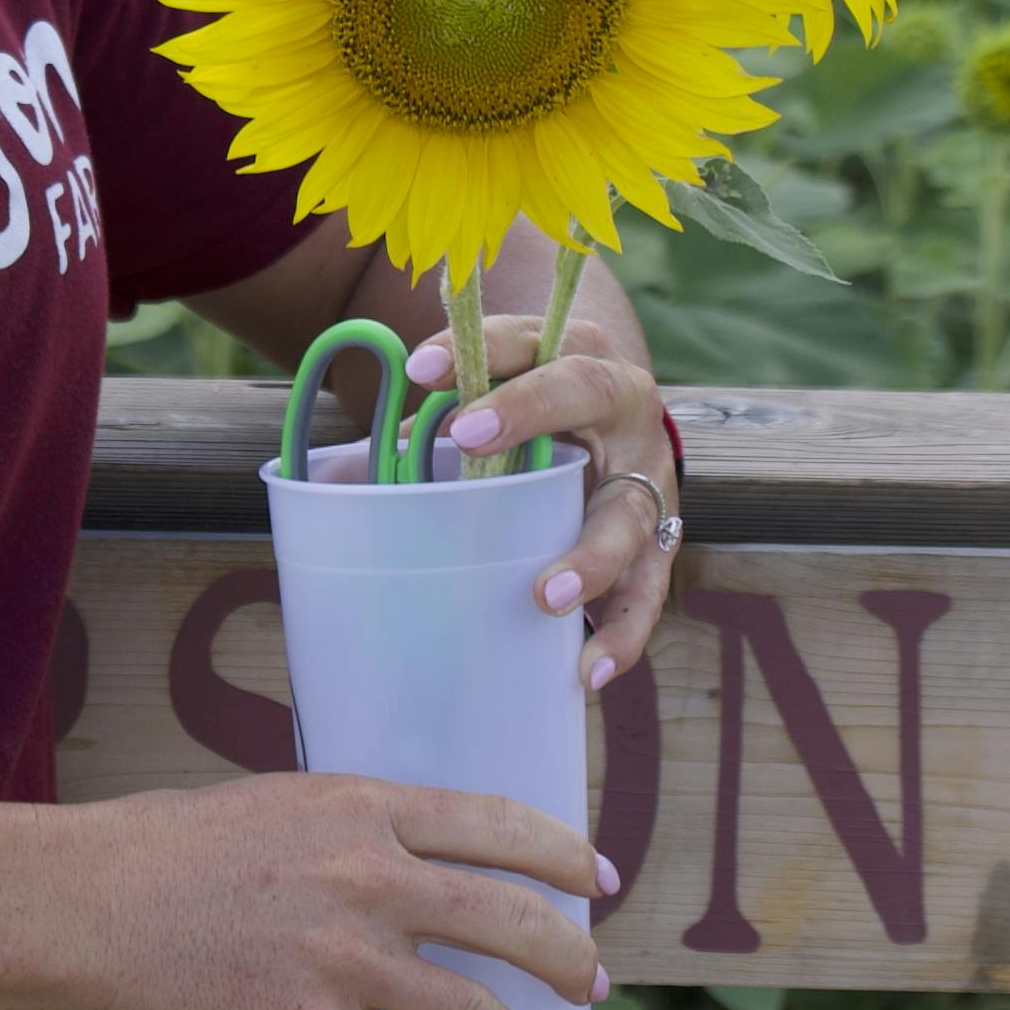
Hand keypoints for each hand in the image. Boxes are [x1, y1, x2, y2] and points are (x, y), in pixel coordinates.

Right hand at [92, 770, 613, 1009]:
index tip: (597, 881)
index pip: (499, 826)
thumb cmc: (170, 850)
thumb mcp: (280, 803)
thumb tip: (417, 862)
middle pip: (513, 924)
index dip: (562, 856)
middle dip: (572, 962)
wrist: (91, 903)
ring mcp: (344, 960)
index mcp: (365, 811)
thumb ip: (355, 829)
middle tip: (594, 985)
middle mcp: (371, 880)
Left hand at [409, 313, 678, 693]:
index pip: (524, 339)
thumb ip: (442, 423)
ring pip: (627, 511)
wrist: (618, 424)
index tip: (419, 369)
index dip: (476, 351)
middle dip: (526, 414)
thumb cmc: (535, 412)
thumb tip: (349, 475)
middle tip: (466, 441)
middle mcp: (623, 403)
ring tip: (545, 596)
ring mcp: (648, 475)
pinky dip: (620, 633)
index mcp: (573, 355)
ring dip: (589, 556)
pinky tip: (586, 670)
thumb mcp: (497, 398)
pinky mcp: (659, 539)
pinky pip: (647, 590)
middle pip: (584, 395)